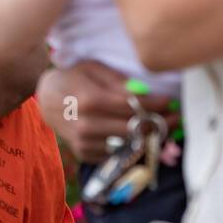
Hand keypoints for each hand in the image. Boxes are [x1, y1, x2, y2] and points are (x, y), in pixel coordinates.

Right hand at [36, 61, 179, 163]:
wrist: (46, 100)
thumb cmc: (73, 78)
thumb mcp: (93, 68)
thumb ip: (117, 81)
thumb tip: (143, 92)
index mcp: (90, 100)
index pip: (132, 106)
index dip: (156, 105)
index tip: (171, 101)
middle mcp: (87, 125)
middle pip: (133, 129)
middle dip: (160, 123)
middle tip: (176, 116)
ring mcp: (85, 142)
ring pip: (127, 144)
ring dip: (148, 136)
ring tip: (164, 126)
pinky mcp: (84, 153)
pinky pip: (116, 153)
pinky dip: (130, 145)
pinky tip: (140, 135)